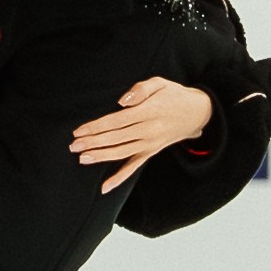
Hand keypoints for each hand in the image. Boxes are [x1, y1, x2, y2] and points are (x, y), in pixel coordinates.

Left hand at [70, 77, 214, 193]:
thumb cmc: (174, 94)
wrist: (197, 112)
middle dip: (93, 142)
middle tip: (73, 146)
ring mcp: (150, 144)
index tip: (79, 130)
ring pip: (121, 153)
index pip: (116, 121)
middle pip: (115, 138)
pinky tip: (105, 187)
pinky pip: (133, 167)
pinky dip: (119, 178)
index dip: (96, 127)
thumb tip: (122, 102)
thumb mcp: (160, 83)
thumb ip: (140, 89)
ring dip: (100, 157)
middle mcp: (148, 131)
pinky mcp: (151, 152)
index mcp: (148, 112)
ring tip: (81, 158)